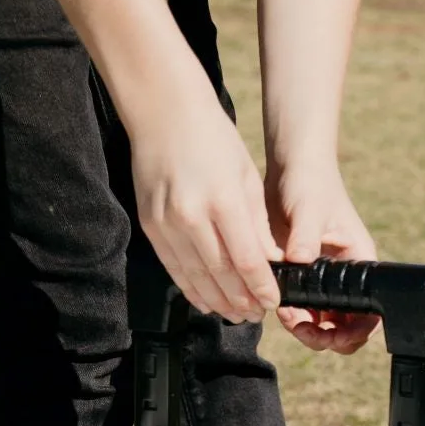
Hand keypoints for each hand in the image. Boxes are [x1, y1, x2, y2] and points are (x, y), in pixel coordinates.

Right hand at [131, 94, 281, 322]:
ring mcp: (166, 223)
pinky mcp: (151, 225)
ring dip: (217, 301)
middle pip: (221, 274)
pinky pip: (173, 268)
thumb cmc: (212, 137)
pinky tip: (205, 300)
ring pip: (195, 277)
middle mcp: (191, 217)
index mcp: (223, 201)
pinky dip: (190, 288)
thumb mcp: (245, 175)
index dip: (262, 287)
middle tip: (257, 314)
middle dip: (242, 299)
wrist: (162, 111)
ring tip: (236, 314)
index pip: (247, 260)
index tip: (274, 301)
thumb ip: (256, 223)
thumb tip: (269, 264)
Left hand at [266, 162, 377, 353]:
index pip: (371, 315)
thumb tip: (299, 261)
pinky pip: (299, 306)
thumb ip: (306, 237)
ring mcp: (323, 278)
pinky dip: (288, 311)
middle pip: (343, 326)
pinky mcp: (301, 275)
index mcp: (361, 264)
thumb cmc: (310, 182)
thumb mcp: (310, 209)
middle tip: (300, 328)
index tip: (329, 336)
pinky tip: (275, 301)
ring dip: (303, 326)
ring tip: (284, 313)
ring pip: (319, 321)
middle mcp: (346, 276)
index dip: (353, 334)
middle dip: (323, 336)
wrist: (290, 168)